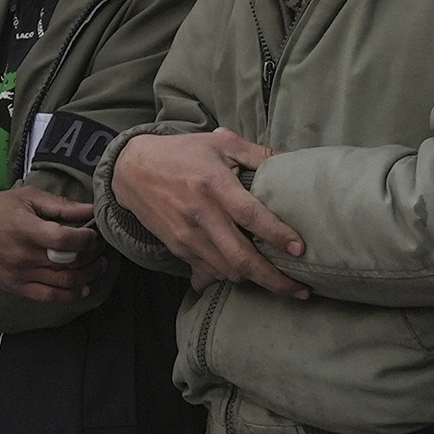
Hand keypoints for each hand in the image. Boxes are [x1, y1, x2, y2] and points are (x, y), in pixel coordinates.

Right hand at [0, 182, 97, 306]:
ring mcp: (21, 274)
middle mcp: (24, 255)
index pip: (66, 241)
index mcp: (26, 229)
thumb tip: (90, 209)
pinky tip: (83, 288)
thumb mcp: (26, 197)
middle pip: (70, 263)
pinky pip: (49, 297)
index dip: (87, 239)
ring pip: (64, 282)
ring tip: (97, 266)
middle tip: (100, 249)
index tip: (94, 234)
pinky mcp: (17, 288)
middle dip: (92, 257)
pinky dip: (71, 295)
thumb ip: (60, 205)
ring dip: (88, 276)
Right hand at [113, 126, 311, 297]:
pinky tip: (246, 275)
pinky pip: (208, 271)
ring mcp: (187, 235)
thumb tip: (292, 160)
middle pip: (240, 257)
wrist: (133, 170)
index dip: (276, 234)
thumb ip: (257, 153)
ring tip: (279, 283)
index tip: (299, 250)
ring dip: (255, 280)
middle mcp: (200, 214)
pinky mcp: (178, 247)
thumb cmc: (182, 153)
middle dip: (273, 279)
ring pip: (226, 270)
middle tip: (301, 290)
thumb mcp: (219, 143)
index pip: (249, 215)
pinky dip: (229, 276)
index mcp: (214, 184)